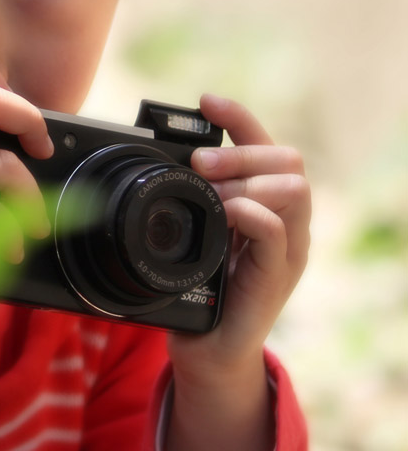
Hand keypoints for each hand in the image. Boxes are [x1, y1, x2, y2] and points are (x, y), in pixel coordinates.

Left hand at [168, 93, 310, 381]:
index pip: (264, 144)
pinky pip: (279, 231)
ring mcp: (287, 247)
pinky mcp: (277, 276)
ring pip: (293, 187)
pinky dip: (250, 214)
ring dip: (246, 180)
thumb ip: (190, 195)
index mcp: (262, 200)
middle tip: (198, 163)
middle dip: (239, 151)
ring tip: (209, 191)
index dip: (239, 118)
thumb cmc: (197, 285)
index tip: (206, 101)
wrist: (206, 348)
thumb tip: (157, 154)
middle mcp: (284, 219)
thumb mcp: (193, 229)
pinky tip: (225, 214)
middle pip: (286, 158)